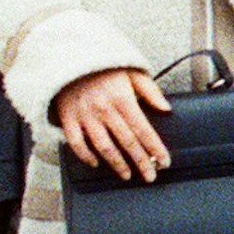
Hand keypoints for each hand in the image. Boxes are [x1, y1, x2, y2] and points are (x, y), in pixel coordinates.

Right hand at [56, 65, 172, 180]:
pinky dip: (85, 155)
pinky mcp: (68, 117)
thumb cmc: (102, 66)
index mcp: (123, 99)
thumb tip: (166, 108)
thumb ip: (150, 90)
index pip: (144, 130)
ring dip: (117, 164)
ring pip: (104, 146)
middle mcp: (105, 110)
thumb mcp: (132, 71)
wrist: (67, 57)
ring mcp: (85, 115)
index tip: (164, 162)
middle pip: (127, 143)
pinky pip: (76, 142)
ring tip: (127, 175)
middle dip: (141, 162)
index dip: (156, 149)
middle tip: (150, 176)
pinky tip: (95, 162)